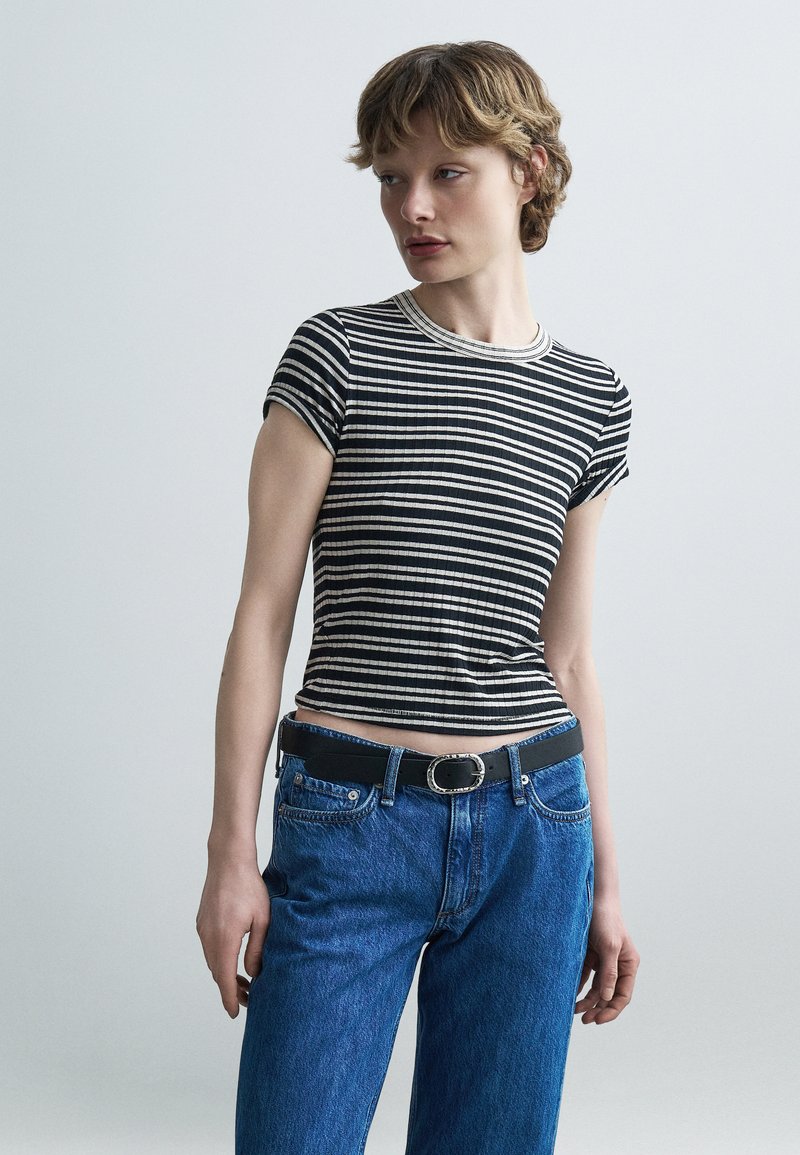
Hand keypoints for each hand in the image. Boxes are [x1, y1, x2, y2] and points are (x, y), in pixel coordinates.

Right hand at [196, 860, 269, 1017]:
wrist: (228, 860)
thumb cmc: (249, 887)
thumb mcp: (263, 920)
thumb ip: (257, 950)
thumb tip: (254, 974)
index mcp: (224, 939)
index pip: (225, 979)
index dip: (230, 999)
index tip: (235, 1014)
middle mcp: (208, 937)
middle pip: (217, 973)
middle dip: (230, 989)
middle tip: (248, 999)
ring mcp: (202, 929)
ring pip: (212, 961)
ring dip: (225, 974)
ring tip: (244, 981)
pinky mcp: (201, 921)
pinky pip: (209, 948)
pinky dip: (219, 959)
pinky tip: (233, 958)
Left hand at [575, 894, 639, 1023]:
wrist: (591, 897)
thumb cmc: (605, 919)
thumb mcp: (609, 946)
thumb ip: (609, 972)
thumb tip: (607, 998)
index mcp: (628, 965)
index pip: (622, 995)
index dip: (611, 1010)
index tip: (597, 1020)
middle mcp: (618, 965)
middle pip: (609, 995)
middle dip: (598, 1008)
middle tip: (584, 1020)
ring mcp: (603, 961)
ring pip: (596, 988)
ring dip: (587, 1000)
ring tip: (573, 1010)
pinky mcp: (590, 956)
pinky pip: (585, 977)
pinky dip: (579, 986)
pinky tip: (570, 993)